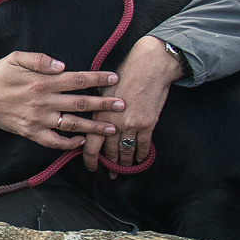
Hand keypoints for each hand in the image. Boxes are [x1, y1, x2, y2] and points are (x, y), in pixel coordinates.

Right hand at [0, 52, 123, 150]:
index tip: (115, 78)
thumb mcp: (15, 58)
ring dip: (94, 127)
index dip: (98, 79)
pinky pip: (55, 141)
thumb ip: (40, 59)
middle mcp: (43, 101)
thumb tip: (62, 65)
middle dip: (104, 104)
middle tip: (123, 105)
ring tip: (112, 128)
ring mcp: (39, 120)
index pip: (77, 79)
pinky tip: (82, 141)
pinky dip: (70, 143)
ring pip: (73, 124)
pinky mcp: (32, 133)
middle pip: (81, 103)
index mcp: (42, 81)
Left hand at [83, 37, 183, 171]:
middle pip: (109, 152)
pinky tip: (140, 158)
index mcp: (99, 114)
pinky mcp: (147, 124)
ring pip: (126, 152)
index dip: (90, 160)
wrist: (149, 66)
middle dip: (110, 165)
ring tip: (125, 169)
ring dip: (125, 163)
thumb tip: (93, 123)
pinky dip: (142, 154)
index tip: (92, 168)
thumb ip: (98, 109)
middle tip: (111, 173)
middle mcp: (113, 122)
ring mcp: (131, 125)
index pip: (90, 145)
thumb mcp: (104, 91)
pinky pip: (143, 146)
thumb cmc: (125, 74)